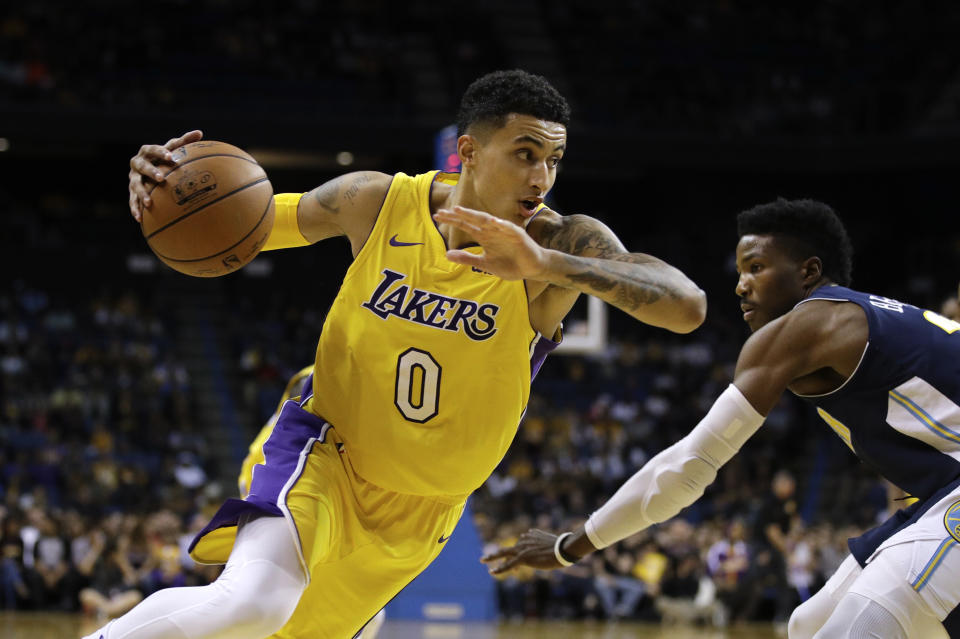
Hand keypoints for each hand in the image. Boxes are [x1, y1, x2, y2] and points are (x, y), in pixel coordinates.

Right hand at [128, 129, 203, 221]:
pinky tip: (139, 219)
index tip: (171, 157)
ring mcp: (133, 177)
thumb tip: (200, 132)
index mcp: (147, 152)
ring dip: (141, 194)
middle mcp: (137, 164)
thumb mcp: (173, 149)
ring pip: (135, 185)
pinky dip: (134, 208)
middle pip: (143, 167)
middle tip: (162, 179)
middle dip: (151, 172)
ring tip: (149, 203)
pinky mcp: (131, 190)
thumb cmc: (164, 158)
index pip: (153, 149)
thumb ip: (184, 141)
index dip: (161, 153)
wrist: (147, 168)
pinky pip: (131, 200)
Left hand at [433, 206, 549, 280]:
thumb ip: (467, 258)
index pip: (465, 225)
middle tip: (444, 211)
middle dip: (458, 215)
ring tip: (460, 210)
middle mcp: (492, 231)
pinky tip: (492, 222)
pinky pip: (508, 228)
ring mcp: (504, 231)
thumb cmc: (510, 265)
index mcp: (484, 236)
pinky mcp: (517, 235)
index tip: (437, 216)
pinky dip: (500, 225)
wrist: (531, 269)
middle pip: (473, 220)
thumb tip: (446, 254)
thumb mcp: (484, 264)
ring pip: (487, 221)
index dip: (452, 220)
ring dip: (474, 215)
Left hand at [480, 529, 564, 574]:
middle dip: (496, 553)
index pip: (519, 546)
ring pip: (505, 554)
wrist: (562, 549)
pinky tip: (491, 572)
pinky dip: (500, 568)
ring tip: (483, 560)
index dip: (517, 555)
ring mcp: (523, 549)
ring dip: (493, 558)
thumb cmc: (561, 547)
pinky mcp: (523, 558)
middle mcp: (524, 541)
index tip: (517, 564)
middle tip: (484, 558)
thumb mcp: (551, 541)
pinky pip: (509, 564)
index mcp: (530, 535)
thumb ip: (542, 541)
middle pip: (508, 548)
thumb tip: (538, 539)